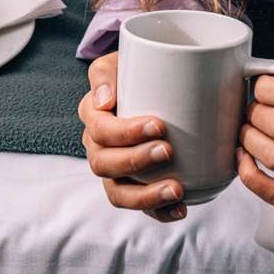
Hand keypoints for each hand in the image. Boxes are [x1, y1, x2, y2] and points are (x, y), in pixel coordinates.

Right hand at [78, 51, 187, 221]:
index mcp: (93, 115)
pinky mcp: (133, 185)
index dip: (125, 133)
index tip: (158, 125)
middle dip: (136, 161)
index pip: (100, 130)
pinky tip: (180, 209)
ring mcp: (114, 170)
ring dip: (146, 196)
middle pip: (104, 164)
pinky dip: (158, 212)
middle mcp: (97, 146)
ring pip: (118, 193)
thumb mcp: (118, 61)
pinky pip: (139, 206)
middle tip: (167, 151)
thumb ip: (106, 73)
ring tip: (176, 191)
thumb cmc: (135, 68)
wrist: (153, 80)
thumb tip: (105, 101)